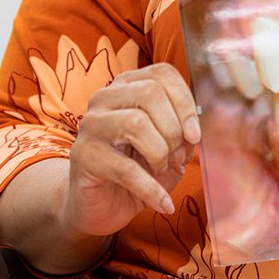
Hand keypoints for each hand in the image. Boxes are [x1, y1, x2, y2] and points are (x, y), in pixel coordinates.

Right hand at [65, 63, 200, 237]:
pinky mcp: (83, 155)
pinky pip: (125, 168)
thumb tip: (194, 131)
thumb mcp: (169, 148)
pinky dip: (151, 189)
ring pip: (136, 123)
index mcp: (129, 85)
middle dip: (173, 129)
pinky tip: (164, 204)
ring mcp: (91, 124)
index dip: (185, 102)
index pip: (162, 74)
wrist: (100, 203)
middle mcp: (105, 97)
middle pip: (150, 93)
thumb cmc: (138, 167)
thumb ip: (184, 133)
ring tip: (162, 171)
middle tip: (177, 156)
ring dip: (160, 153)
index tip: (195, 134)